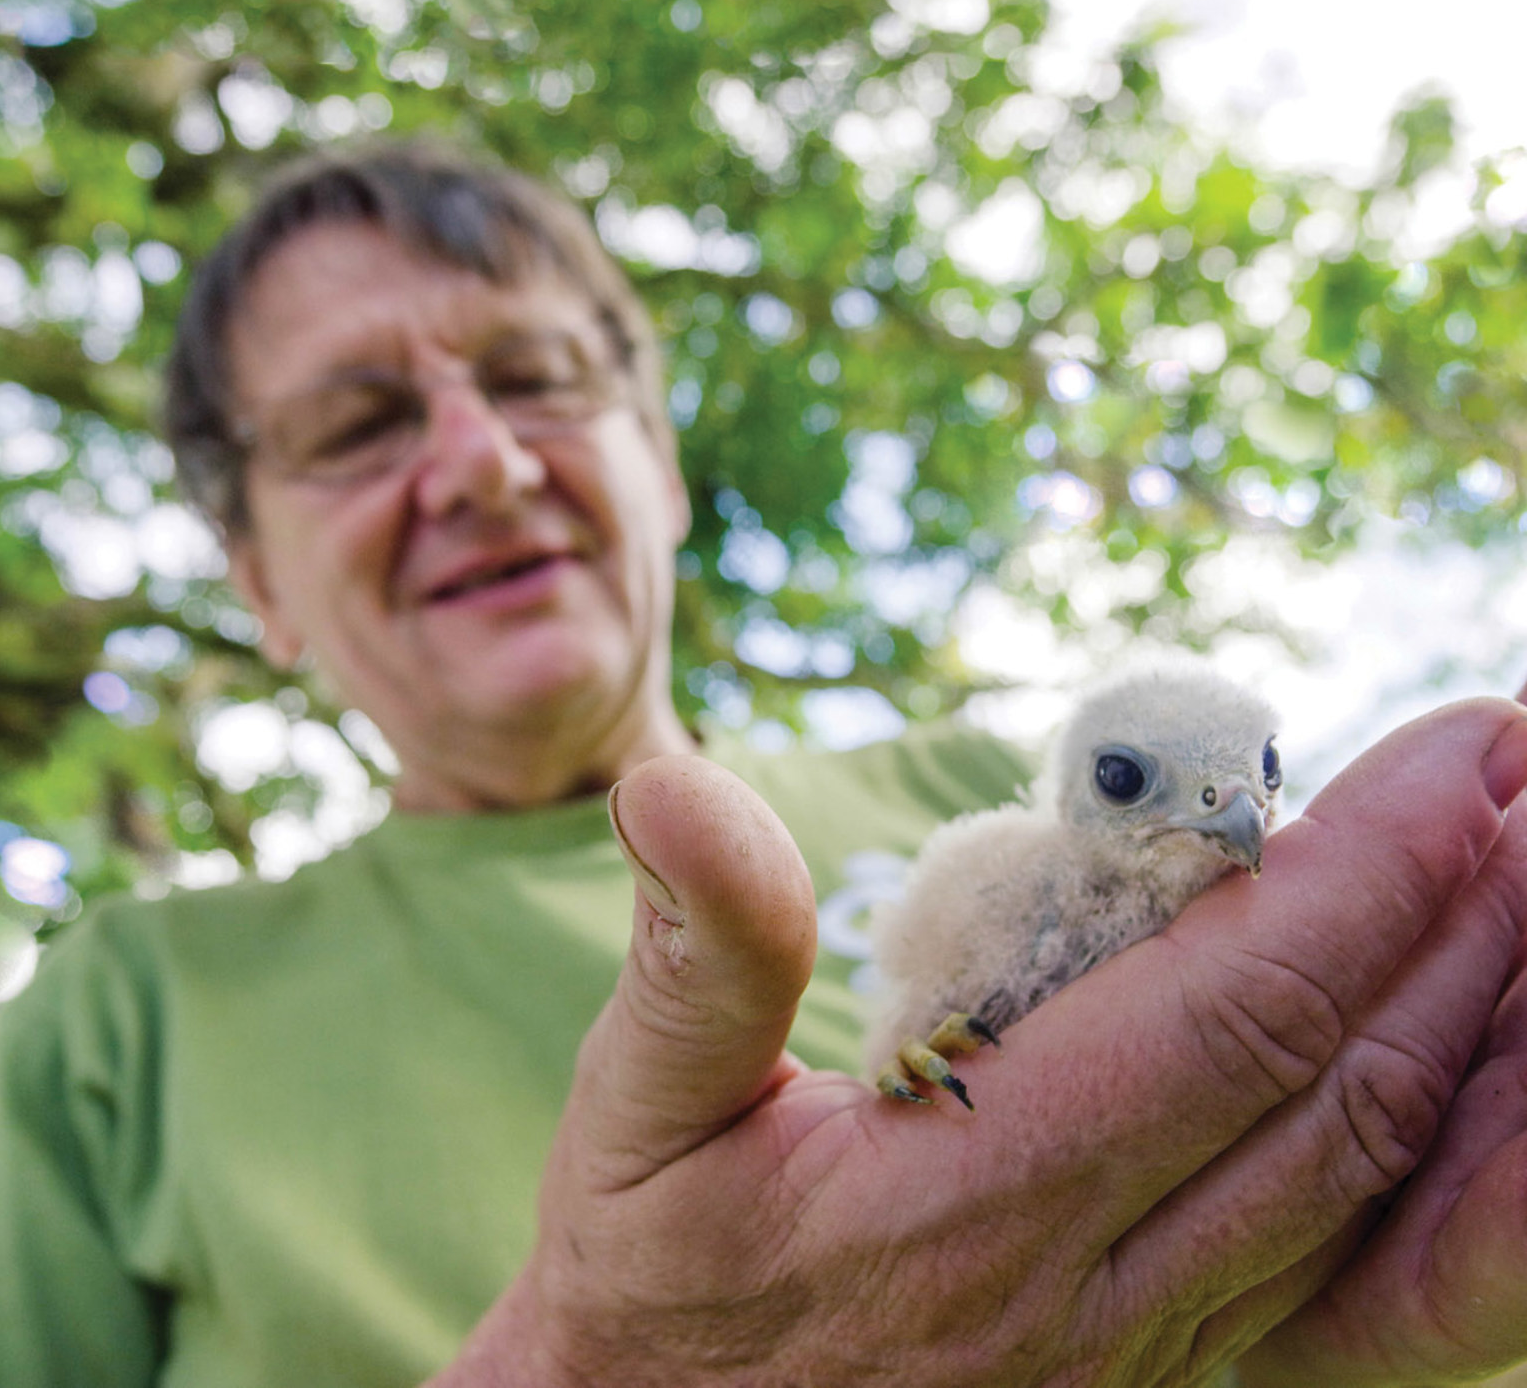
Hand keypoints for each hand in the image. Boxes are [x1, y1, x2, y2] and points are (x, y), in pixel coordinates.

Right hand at [441, 700, 1526, 1387]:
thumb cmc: (653, 1270)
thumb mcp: (635, 1107)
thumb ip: (696, 950)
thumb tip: (676, 783)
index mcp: (968, 1201)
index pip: (1226, 1018)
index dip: (1358, 875)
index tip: (1456, 751)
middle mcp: (1097, 1292)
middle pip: (1344, 1089)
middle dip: (1465, 915)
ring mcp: (1157, 1355)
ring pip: (1382, 1185)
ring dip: (1490, 1025)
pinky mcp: (1176, 1376)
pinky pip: (1369, 1273)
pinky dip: (1461, 1161)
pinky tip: (1492, 1068)